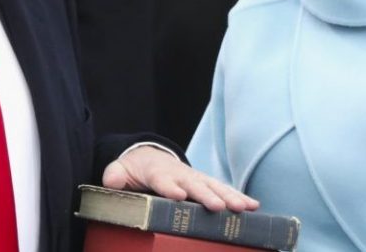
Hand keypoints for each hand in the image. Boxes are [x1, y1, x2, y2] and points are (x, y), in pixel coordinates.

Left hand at [102, 146, 258, 212]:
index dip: (169, 187)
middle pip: (194, 184)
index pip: (162, 179)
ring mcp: (195, 178)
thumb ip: (115, 175)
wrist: (149, 157)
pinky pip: (223, 189)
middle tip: (217, 207)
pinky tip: (254, 206)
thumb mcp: (120, 170)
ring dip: (229, 197)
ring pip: (214, 186)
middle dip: (206, 195)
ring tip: (243, 208)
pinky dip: (238, 196)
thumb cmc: (134, 169)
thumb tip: (111, 181)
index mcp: (157, 171)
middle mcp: (180, 173)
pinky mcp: (206, 183)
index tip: (178, 195)